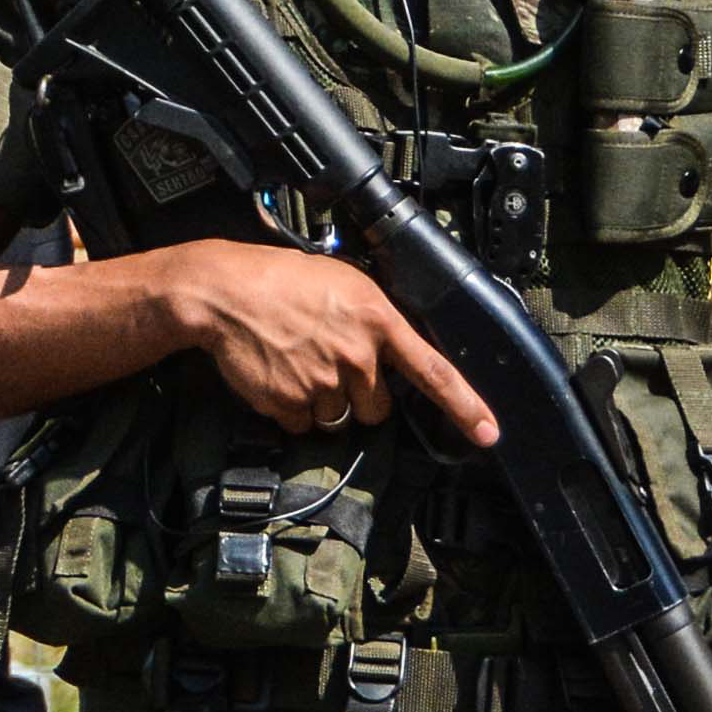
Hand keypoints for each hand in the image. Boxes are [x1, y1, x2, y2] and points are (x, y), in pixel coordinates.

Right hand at [160, 242, 496, 444]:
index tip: (490, 433)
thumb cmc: (278, 278)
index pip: (434, 371)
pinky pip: (302, 424)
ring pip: (339, 418)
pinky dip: (290, 408)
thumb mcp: (343, 280)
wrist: (222, 291)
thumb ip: (376, 316)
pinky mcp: (290, 404)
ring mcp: (323, 383)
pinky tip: (277, 375)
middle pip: (379, 408)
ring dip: (322, 401)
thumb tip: (396, 344)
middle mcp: (356, 355)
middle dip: (359, 395)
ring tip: (296, 363)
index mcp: (377, 319)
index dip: (466, 407)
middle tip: (329, 363)